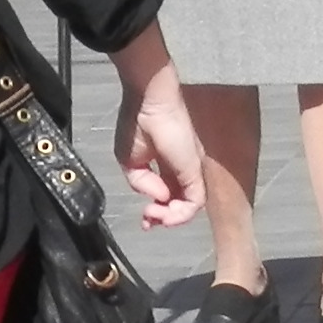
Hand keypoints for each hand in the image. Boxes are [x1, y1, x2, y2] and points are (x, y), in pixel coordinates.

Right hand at [118, 74, 206, 226]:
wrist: (151, 101)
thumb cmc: (137, 122)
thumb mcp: (128, 159)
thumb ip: (141, 182)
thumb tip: (158, 197)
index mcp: (166, 165)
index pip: (168, 195)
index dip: (157, 211)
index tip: (144, 220)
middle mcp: (182, 170)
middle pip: (179, 204)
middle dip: (163, 219)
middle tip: (147, 222)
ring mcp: (190, 171)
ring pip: (188, 207)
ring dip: (170, 218)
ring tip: (153, 217)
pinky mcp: (194, 172)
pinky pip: (194, 203)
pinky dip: (179, 213)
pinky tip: (162, 209)